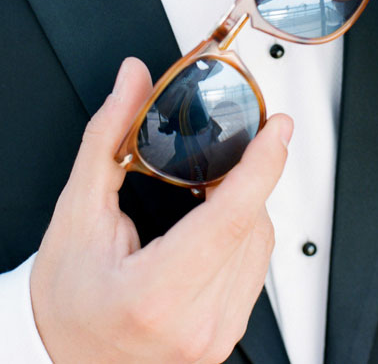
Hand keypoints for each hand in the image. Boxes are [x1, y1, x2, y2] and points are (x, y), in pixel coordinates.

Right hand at [30, 58, 291, 362]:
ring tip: (215, 183)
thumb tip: (133, 81)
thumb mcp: (76, 211)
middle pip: (251, 225)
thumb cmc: (64, 298)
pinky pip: (255, 270)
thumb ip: (108, 137)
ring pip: (260, 247)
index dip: (262, 165)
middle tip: (238, 141)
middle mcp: (195, 325)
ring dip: (248, 204)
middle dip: (250, 174)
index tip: (277, 128)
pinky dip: (244, 233)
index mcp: (155, 295)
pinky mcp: (224, 337)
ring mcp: (214, 336)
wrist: (60, 355)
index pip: (231, 217)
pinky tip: (219, 219)